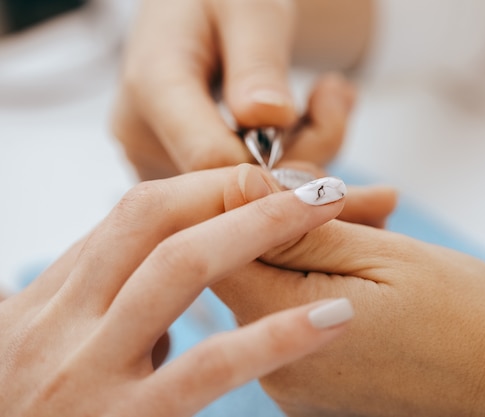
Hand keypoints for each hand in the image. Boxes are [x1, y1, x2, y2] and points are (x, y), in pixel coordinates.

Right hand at [0, 166, 353, 415]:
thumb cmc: (36, 416)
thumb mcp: (43, 350)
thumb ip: (92, 301)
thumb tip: (143, 259)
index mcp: (46, 303)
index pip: (132, 217)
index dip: (203, 189)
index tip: (260, 182)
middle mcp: (59, 324)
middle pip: (153, 219)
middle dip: (236, 188)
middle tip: (308, 181)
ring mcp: (90, 371)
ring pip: (179, 266)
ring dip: (262, 226)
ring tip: (328, 208)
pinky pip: (211, 366)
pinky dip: (277, 335)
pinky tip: (331, 318)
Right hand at [112, 0, 357, 179]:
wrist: (193, 12)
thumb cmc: (220, 0)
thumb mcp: (247, 9)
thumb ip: (258, 61)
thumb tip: (271, 116)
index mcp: (152, 86)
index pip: (212, 159)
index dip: (278, 161)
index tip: (328, 116)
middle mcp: (144, 138)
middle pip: (236, 185)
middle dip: (306, 149)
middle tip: (336, 95)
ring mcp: (162, 162)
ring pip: (248, 196)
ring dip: (306, 152)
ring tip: (328, 95)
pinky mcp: (184, 178)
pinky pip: (246, 192)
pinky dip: (290, 160)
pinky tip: (307, 116)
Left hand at [213, 171, 484, 416]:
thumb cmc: (466, 315)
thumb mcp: (382, 253)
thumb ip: (301, 225)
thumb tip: (238, 186)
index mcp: (290, 327)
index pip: (218, 254)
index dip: (239, 206)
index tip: (280, 179)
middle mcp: (280, 367)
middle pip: (249, 270)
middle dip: (290, 224)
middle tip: (359, 205)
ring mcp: (295, 384)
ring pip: (275, 291)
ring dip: (313, 252)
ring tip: (377, 234)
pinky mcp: (315, 388)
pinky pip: (297, 320)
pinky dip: (322, 285)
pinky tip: (368, 271)